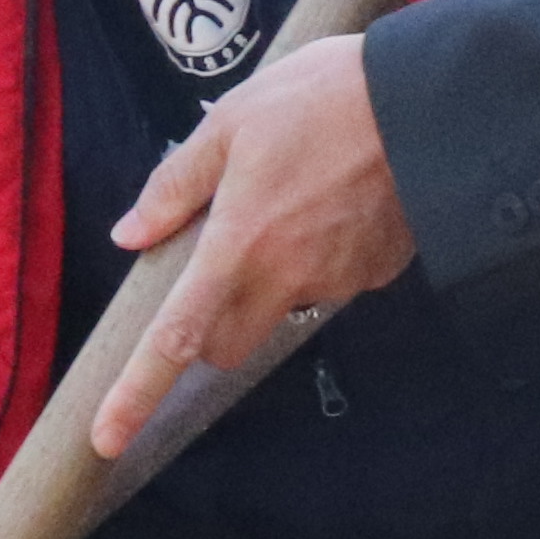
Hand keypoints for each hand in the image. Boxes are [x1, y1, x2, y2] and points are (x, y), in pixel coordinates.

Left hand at [87, 37, 414, 460]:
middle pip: (226, 345)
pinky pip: (333, 283)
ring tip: (289, 204)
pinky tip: (334, 203)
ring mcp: (339, 282)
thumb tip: (131, 233)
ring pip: (282, 311)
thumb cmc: (322, 99)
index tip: (106, 439)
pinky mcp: (380, 274)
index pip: (176, 339)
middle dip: (206, 328)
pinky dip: (319, 259)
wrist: (433, 101)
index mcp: (238, 247)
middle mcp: (288, 279)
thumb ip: (175, 185)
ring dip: (268, 283)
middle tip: (211, 266)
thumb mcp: (230, 123)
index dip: (136, 394)